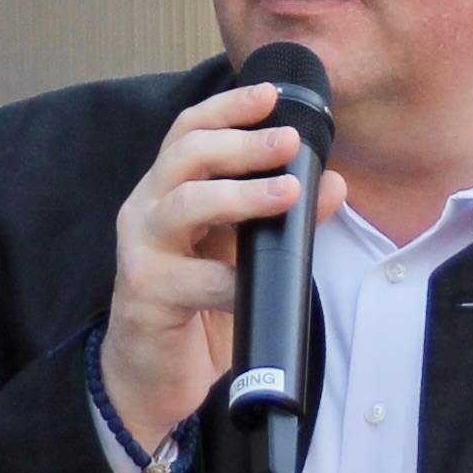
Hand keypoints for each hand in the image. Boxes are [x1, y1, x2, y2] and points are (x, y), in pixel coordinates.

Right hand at [98, 84, 347, 448]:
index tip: (269, 95)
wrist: (150, 376)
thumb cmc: (195, 307)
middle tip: (288, 141)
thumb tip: (331, 184)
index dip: (228, 108)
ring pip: (184, 202)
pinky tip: (255, 285)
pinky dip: (230, 280)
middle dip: (241, 142)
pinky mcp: (144, 294)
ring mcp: (141, 250)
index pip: (190, 131)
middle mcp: (147, 210)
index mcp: (168, 191)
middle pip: (186, 154)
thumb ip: (281, 217)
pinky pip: (193, 279)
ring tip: (286, 193)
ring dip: (239, 194)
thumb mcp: (243, 255)